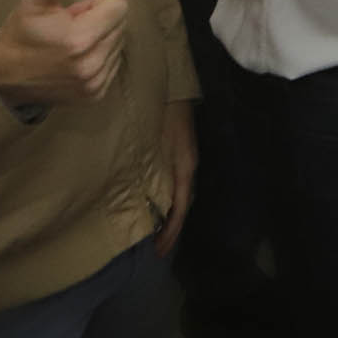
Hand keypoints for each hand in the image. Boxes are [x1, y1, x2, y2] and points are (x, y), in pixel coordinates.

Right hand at [0, 0, 131, 108]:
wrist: (4, 76)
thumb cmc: (22, 34)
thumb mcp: (33, 4)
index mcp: (81, 38)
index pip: (119, 7)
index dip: (97, 5)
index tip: (74, 13)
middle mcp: (92, 63)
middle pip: (121, 26)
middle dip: (100, 21)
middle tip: (71, 28)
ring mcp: (94, 82)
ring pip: (119, 45)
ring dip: (101, 40)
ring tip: (72, 44)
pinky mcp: (95, 95)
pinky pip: (114, 65)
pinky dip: (101, 58)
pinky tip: (76, 60)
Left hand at [154, 100, 195, 256]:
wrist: (173, 86)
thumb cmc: (163, 115)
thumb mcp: (158, 147)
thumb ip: (154, 175)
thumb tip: (149, 205)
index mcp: (184, 169)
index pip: (179, 211)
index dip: (170, 232)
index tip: (158, 251)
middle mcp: (188, 167)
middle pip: (182, 205)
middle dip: (171, 227)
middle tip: (158, 245)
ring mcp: (185, 158)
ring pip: (180, 193)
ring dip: (170, 213)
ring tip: (157, 227)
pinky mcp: (179, 150)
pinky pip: (176, 181)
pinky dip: (168, 196)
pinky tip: (157, 198)